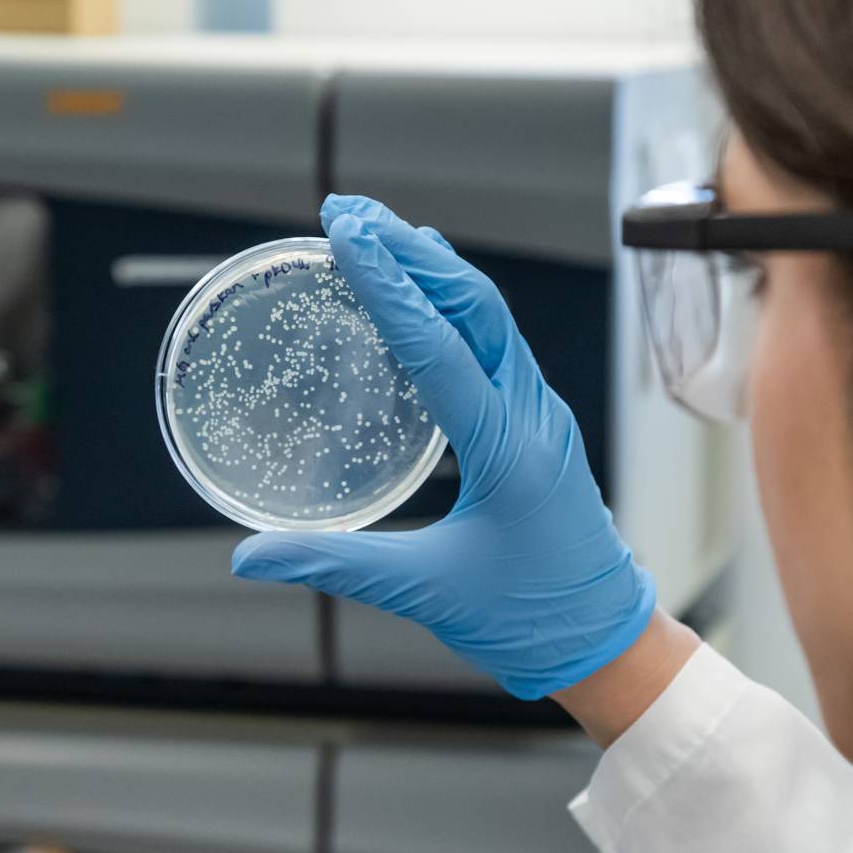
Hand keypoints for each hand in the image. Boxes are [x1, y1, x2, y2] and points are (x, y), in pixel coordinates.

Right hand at [231, 194, 657, 700]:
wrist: (603, 640)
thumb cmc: (526, 620)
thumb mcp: (425, 593)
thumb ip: (337, 564)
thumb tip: (248, 556)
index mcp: (507, 451)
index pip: (442, 347)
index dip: (390, 286)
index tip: (348, 234)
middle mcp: (534, 417)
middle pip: (476, 307)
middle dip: (410, 252)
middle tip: (349, 212)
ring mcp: (544, 415)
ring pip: (494, 319)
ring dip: (436, 270)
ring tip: (380, 232)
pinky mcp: (541, 425)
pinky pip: (501, 344)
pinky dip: (458, 308)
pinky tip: (426, 297)